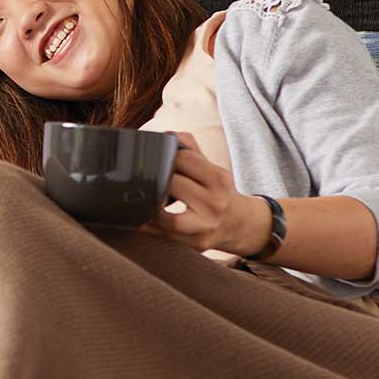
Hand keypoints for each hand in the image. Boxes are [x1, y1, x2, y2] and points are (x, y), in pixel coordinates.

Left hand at [137, 131, 265, 255]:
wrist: (240, 224)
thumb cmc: (219, 193)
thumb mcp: (212, 169)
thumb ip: (190, 149)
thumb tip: (166, 134)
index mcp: (219, 179)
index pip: (185, 160)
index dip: (165, 157)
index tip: (155, 158)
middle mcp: (214, 203)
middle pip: (174, 185)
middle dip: (157, 180)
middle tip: (144, 178)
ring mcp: (205, 226)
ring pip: (170, 218)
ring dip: (150, 208)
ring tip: (140, 200)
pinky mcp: (195, 244)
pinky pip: (165, 236)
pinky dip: (148, 227)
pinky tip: (137, 219)